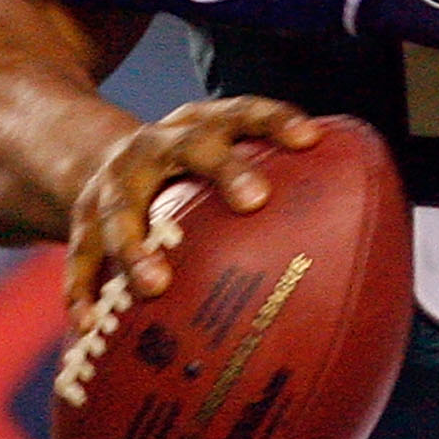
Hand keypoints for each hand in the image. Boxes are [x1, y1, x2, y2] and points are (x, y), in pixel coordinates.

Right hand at [65, 97, 323, 320]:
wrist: (105, 161)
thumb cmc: (192, 175)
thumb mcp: (223, 161)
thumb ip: (277, 186)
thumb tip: (360, 235)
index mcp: (201, 126)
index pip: (245, 112)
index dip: (276, 120)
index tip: (309, 138)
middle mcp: (157, 145)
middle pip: (192, 148)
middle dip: (225, 170)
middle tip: (255, 201)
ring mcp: (114, 181)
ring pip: (120, 207)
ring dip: (135, 245)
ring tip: (153, 285)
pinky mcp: (80, 218)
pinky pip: (79, 255)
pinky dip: (82, 288)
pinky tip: (88, 325)